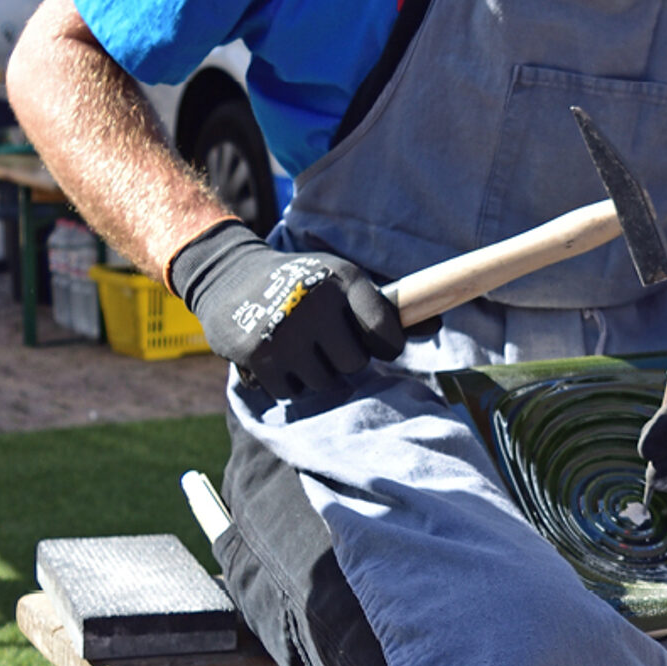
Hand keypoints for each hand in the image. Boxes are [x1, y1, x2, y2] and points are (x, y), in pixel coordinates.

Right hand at [168, 219, 409, 399]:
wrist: (228, 273)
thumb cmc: (302, 284)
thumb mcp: (343, 282)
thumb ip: (388, 309)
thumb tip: (438, 326)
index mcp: (345, 279)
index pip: (388, 333)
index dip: (384, 346)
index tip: (374, 343)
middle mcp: (317, 301)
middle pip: (355, 364)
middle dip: (342, 360)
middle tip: (322, 341)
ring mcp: (286, 328)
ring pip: (324, 383)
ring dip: (314, 374)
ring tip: (297, 345)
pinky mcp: (259, 353)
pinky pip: (291, 392)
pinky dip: (285, 382)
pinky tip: (273, 355)